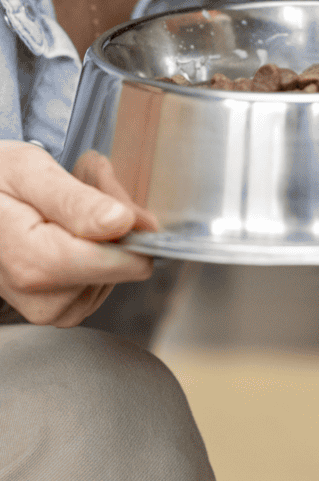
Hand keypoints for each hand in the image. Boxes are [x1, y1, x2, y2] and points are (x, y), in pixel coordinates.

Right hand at [0, 141, 155, 326]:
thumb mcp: (29, 173)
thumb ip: (76, 201)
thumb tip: (121, 222)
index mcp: (31, 263)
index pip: (114, 261)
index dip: (128, 222)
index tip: (108, 186)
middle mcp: (41, 297)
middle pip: (122, 260)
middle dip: (115, 214)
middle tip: (84, 178)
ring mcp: (53, 307)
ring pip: (119, 267)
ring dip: (107, 226)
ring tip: (71, 199)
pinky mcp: (64, 307)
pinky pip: (108, 276)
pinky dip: (100, 245)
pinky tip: (73, 223)